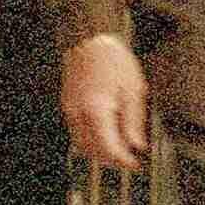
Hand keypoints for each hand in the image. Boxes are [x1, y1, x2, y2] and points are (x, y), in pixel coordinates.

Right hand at [62, 34, 147, 168]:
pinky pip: (77, 132)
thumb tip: (137, 146)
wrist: (91, 39)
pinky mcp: (68, 105)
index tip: (135, 164)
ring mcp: (70, 109)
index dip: (123, 161)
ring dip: (99, 151)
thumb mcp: (134, 90)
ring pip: (81, 144)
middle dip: (110, 159)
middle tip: (129, 159)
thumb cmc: (114, 60)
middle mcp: (79, 113)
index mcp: (98, 109)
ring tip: (119, 148)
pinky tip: (106, 133)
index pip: (108, 148)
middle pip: (92, 151)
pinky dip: (91, 138)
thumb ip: (134, 121)